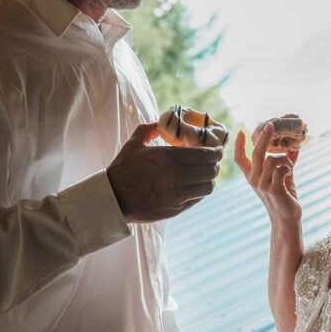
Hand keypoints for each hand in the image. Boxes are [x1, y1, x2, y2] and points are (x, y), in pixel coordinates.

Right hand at [107, 122, 221, 222]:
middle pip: (210, 170)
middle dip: (215, 164)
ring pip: (208, 187)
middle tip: (213, 161)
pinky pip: (197, 199)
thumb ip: (149, 129)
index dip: (216, 151)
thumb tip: (160, 122)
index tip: (218, 149)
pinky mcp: (176, 209)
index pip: (205, 154)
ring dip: (209, 179)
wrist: (112, 199)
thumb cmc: (122, 169)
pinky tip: (195, 186)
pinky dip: (200, 191)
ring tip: (206, 174)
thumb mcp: (134, 144)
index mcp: (168, 158)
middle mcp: (176, 177)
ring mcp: (177, 195)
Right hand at [234, 126, 300, 224]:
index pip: (239, 159)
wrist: (286, 218)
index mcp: (252, 176)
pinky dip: (288, 167)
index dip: (238, 145)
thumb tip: (296, 147)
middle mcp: (254, 180)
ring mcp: (263, 185)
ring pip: (272, 160)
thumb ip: (285, 162)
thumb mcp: (282, 177)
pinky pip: (281, 170)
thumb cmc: (284, 197)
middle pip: (256, 154)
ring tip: (289, 166)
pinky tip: (290, 172)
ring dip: (284, 159)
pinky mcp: (274, 190)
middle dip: (264, 138)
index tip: (241, 132)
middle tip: (270, 126)